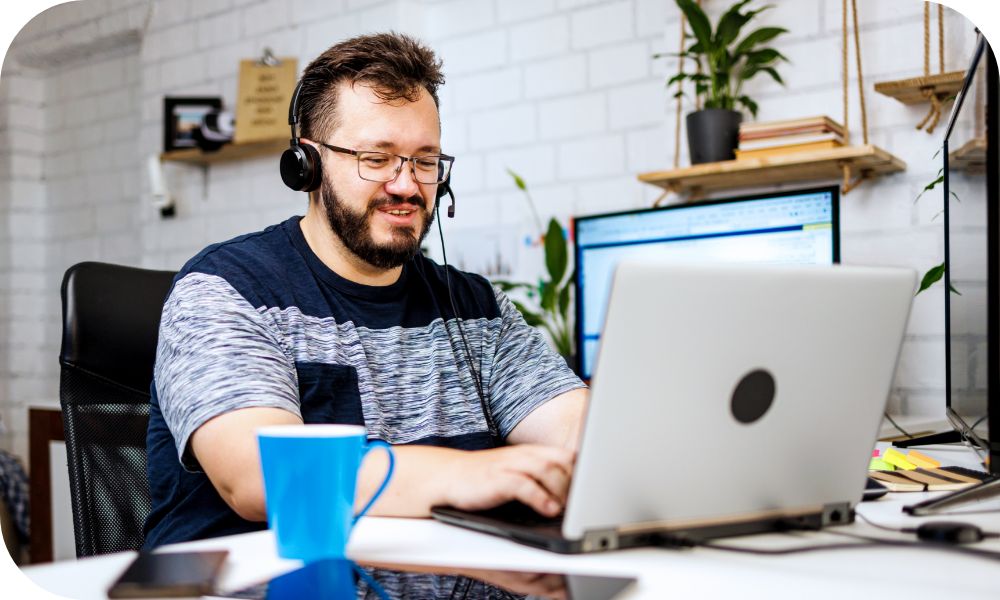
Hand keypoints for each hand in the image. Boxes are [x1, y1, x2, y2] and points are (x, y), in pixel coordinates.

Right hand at [443, 445, 575, 516]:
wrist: (449, 476)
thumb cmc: (485, 479)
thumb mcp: (516, 473)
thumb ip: (540, 478)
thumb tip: (569, 498)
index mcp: (530, 452)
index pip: (564, 455)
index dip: (581, 472)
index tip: (590, 491)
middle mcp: (522, 455)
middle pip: (560, 461)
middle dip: (574, 483)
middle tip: (579, 505)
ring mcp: (509, 465)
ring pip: (546, 469)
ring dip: (561, 490)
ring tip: (566, 508)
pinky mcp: (497, 479)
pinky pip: (524, 485)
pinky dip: (540, 497)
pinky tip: (549, 510)